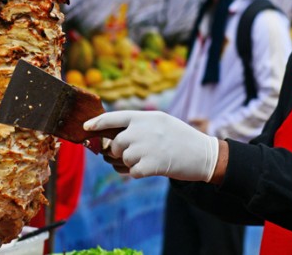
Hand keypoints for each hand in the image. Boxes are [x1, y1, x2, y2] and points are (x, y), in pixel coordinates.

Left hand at [84, 111, 219, 181]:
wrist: (205, 155)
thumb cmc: (182, 140)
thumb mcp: (162, 123)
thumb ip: (140, 126)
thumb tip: (112, 139)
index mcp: (147, 117)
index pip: (115, 117)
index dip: (97, 122)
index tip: (85, 127)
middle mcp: (145, 129)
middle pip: (116, 143)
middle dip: (119, 152)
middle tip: (132, 155)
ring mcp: (149, 146)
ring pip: (124, 158)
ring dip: (132, 163)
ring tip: (149, 160)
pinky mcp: (153, 164)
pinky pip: (133, 172)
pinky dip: (138, 174)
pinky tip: (152, 169)